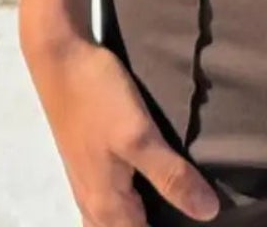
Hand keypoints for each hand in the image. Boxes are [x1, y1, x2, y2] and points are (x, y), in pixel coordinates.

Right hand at [22, 25, 219, 226]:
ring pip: (115, 219)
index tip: (198, 220)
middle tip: (188, 211)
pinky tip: (148, 180)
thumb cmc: (98, 97)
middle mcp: (93, 202)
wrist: (59, 56)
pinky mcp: (87, 159)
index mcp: (107, 205)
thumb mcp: (139, 134)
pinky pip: (110, 198)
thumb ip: (170, 175)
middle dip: (154, 224)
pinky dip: (130, 201)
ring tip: (173, 201)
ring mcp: (87, 180)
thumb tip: (207, 213)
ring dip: (139, 216)